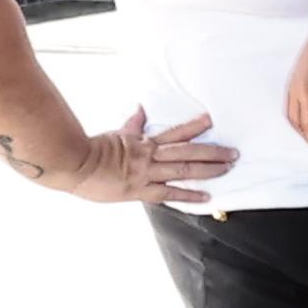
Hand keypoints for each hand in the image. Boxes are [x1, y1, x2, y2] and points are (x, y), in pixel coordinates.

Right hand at [21, 105, 235, 206]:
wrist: (72, 163)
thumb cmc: (90, 150)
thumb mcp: (115, 134)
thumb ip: (132, 125)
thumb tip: (141, 109)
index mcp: (143, 142)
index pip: (175, 132)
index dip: (195, 127)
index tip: (211, 121)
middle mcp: (149, 156)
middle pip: (188, 151)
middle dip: (213, 152)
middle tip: (234, 153)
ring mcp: (146, 173)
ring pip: (184, 169)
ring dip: (209, 169)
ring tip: (228, 167)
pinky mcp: (140, 189)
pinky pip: (169, 193)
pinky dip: (189, 195)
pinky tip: (207, 198)